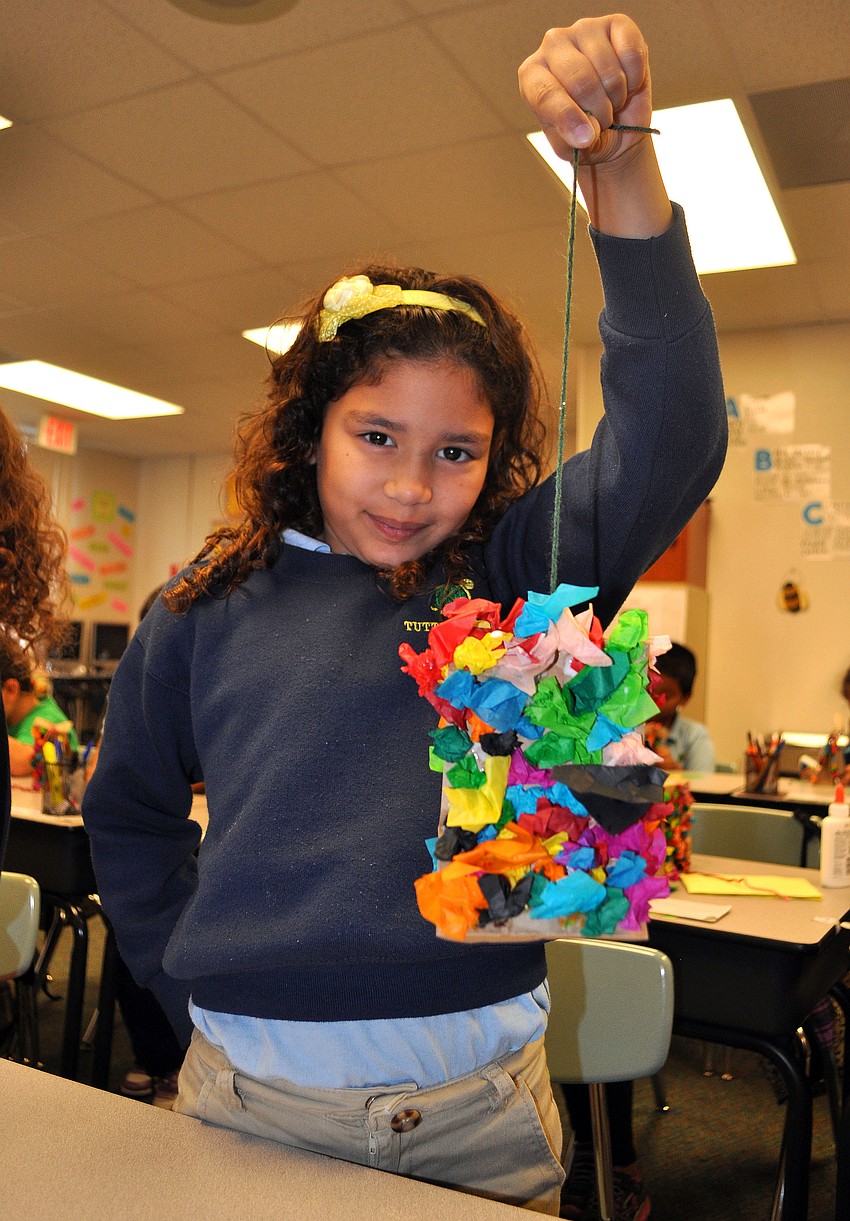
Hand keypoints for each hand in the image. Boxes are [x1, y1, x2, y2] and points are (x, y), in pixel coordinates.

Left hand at [518, 15, 651, 165]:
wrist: (617, 128)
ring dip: (617, 97)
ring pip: (609, 71)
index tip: (585, 138)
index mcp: (532, 76)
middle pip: (580, 81)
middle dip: (598, 111)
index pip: (544, 93)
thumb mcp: (572, 147)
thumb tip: (587, 134)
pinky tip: (627, 82)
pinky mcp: (616, 24)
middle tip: (602, 121)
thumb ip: (572, 140)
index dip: (568, 118)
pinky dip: (635, 79)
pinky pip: (632, 55)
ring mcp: (584, 30)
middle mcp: (553, 45)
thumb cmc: (586, 133)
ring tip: (612, 101)